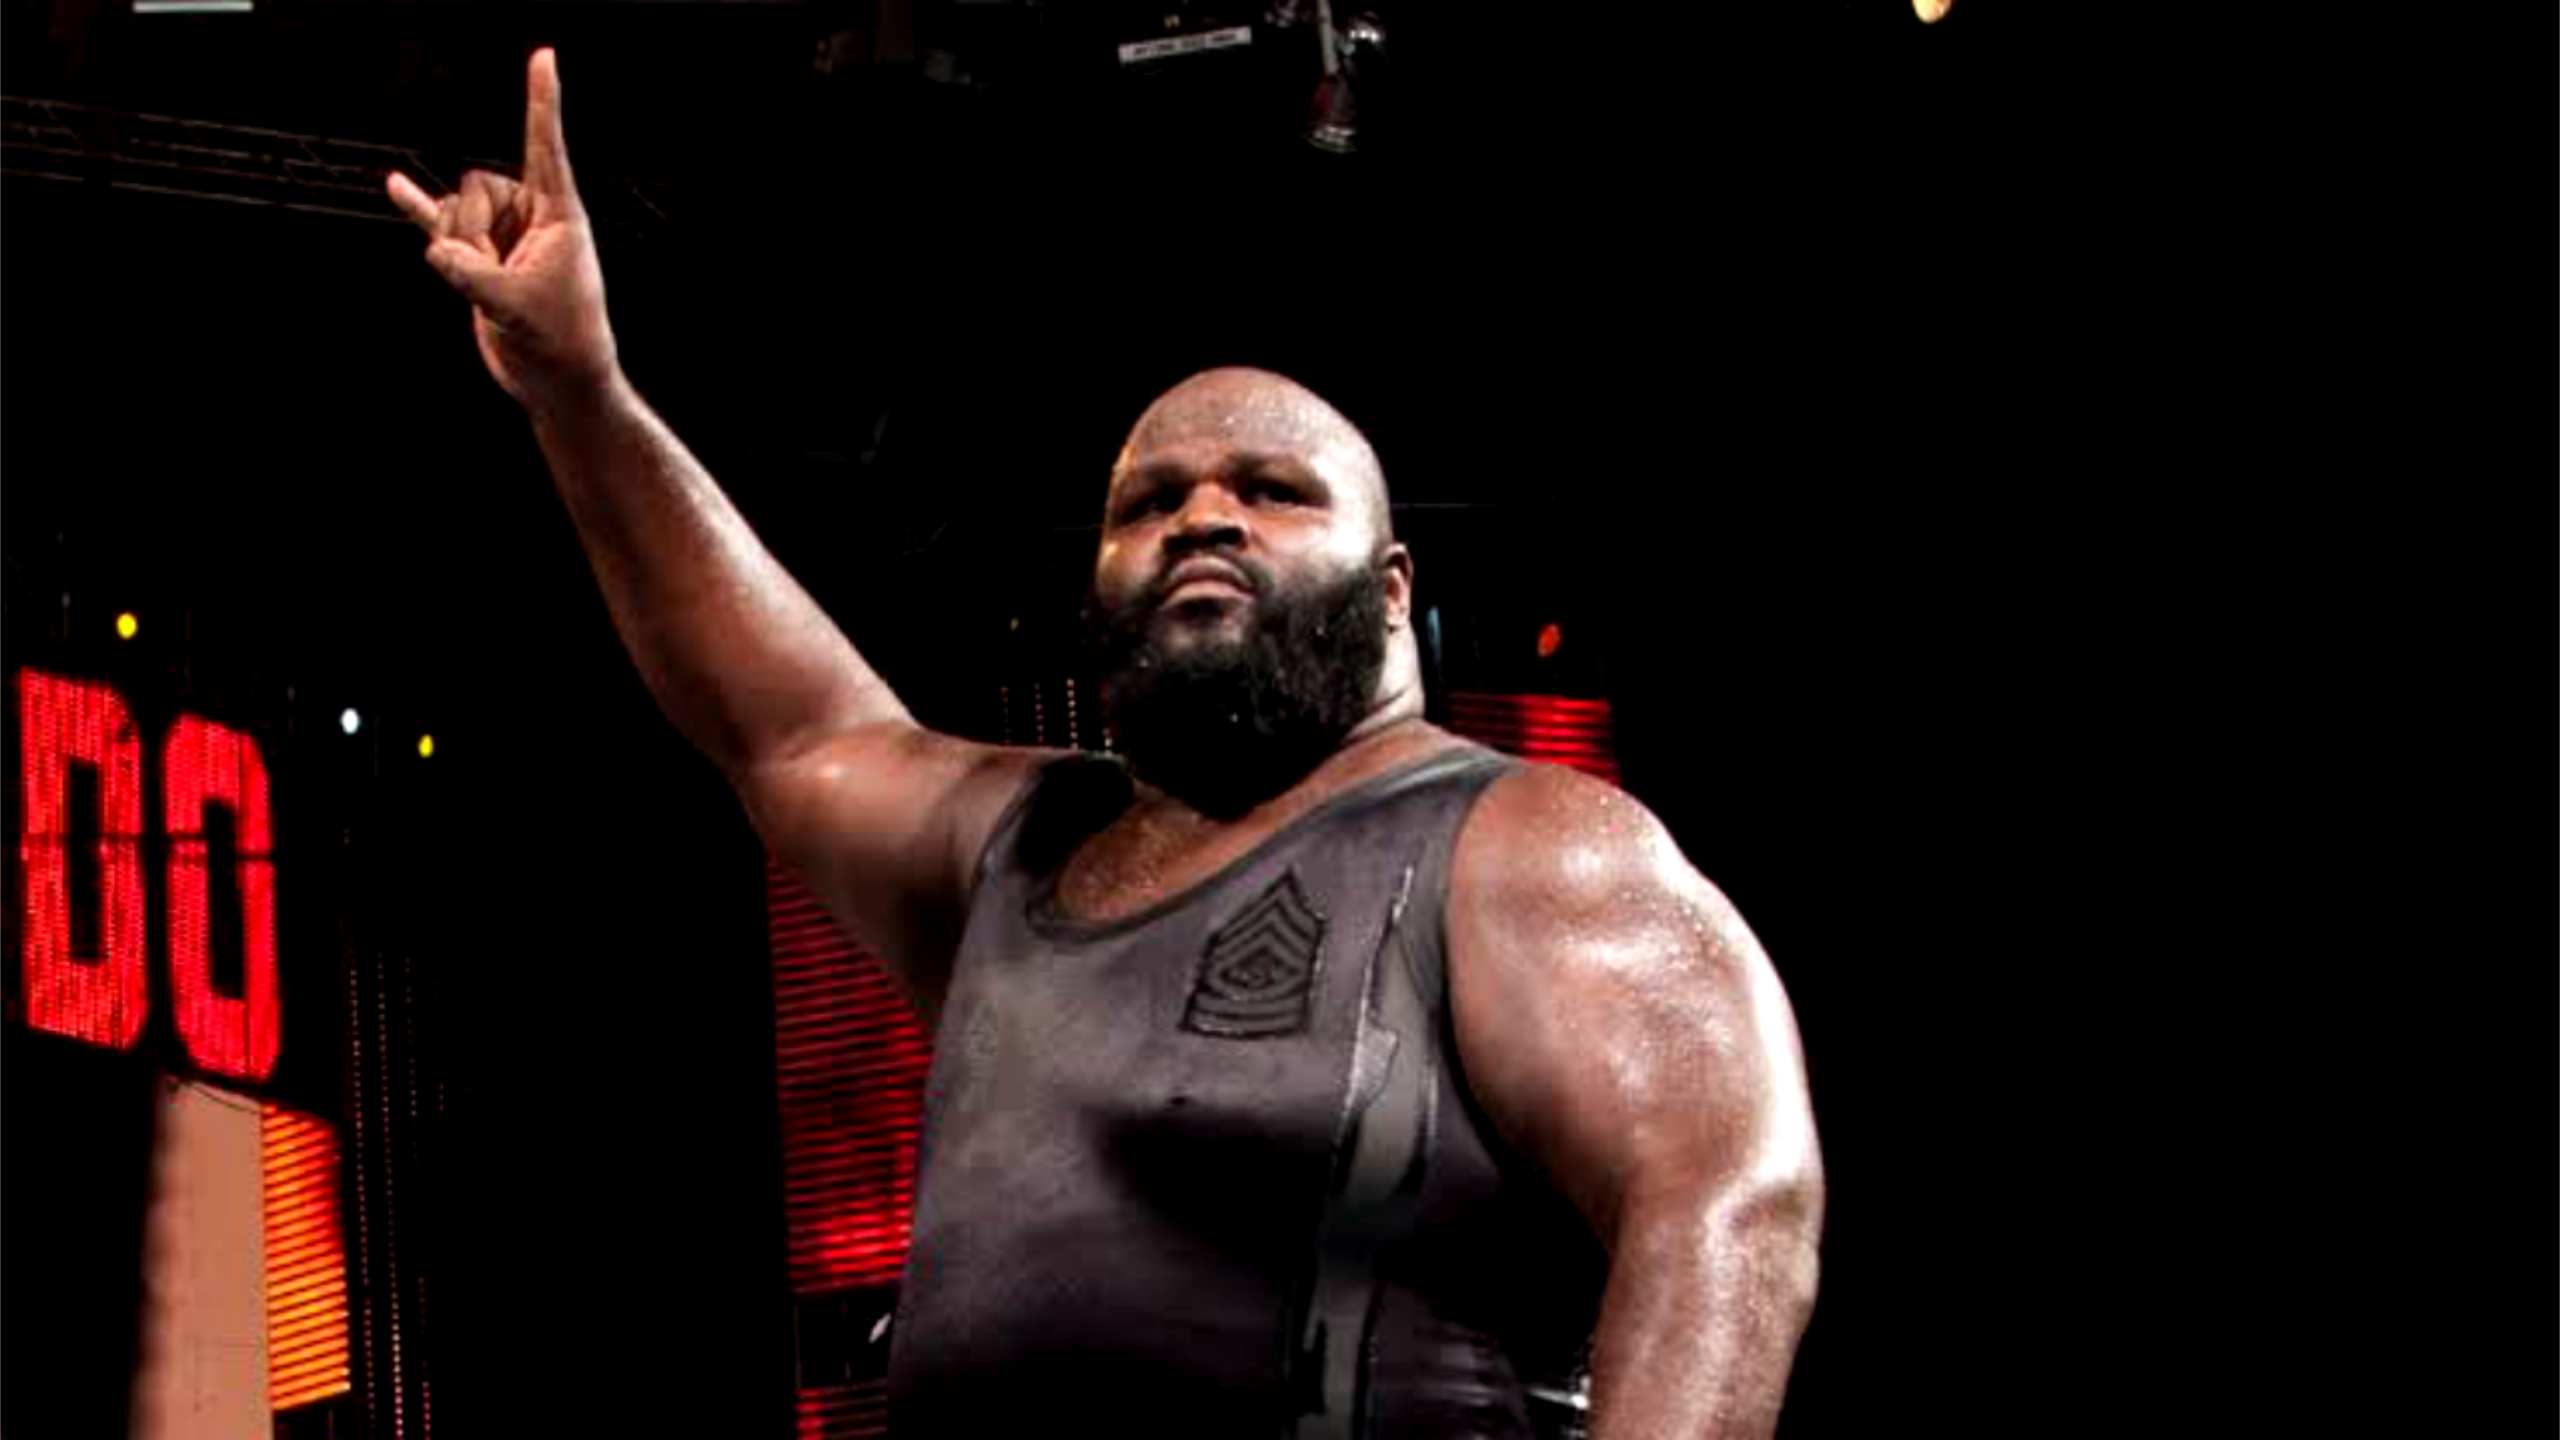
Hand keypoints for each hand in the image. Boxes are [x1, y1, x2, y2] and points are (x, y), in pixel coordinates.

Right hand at [388, 48, 619, 410]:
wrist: (557, 380)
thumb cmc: (562, 342)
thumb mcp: (516, 305)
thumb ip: (468, 272)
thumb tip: (435, 248)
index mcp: (560, 215)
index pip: (546, 146)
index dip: (542, 101)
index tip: (545, 57)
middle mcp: (531, 217)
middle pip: (476, 185)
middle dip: (471, 229)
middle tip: (495, 273)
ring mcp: (501, 235)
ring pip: (454, 212)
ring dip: (458, 250)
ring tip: (487, 287)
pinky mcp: (478, 258)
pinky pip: (440, 223)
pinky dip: (417, 205)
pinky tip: (394, 184)